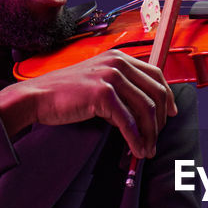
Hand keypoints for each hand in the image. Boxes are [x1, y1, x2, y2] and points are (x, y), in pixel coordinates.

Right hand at [0, 49, 176, 157]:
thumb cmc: (64, 93)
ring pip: (145, 109)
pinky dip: (135, 139)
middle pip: (155, 93)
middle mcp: (117, 63)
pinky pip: (128, 122)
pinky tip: (136, 150)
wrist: (36, 96)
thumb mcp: (97, 81)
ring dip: (150, 134)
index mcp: (118, 57)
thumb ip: (120, 88)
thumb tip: (142, 110)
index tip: (170, 113)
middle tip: (156, 138)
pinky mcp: (102, 94)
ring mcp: (110, 77)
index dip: (167, 96)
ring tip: (147, 149)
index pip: (155, 74)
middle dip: (160, 120)